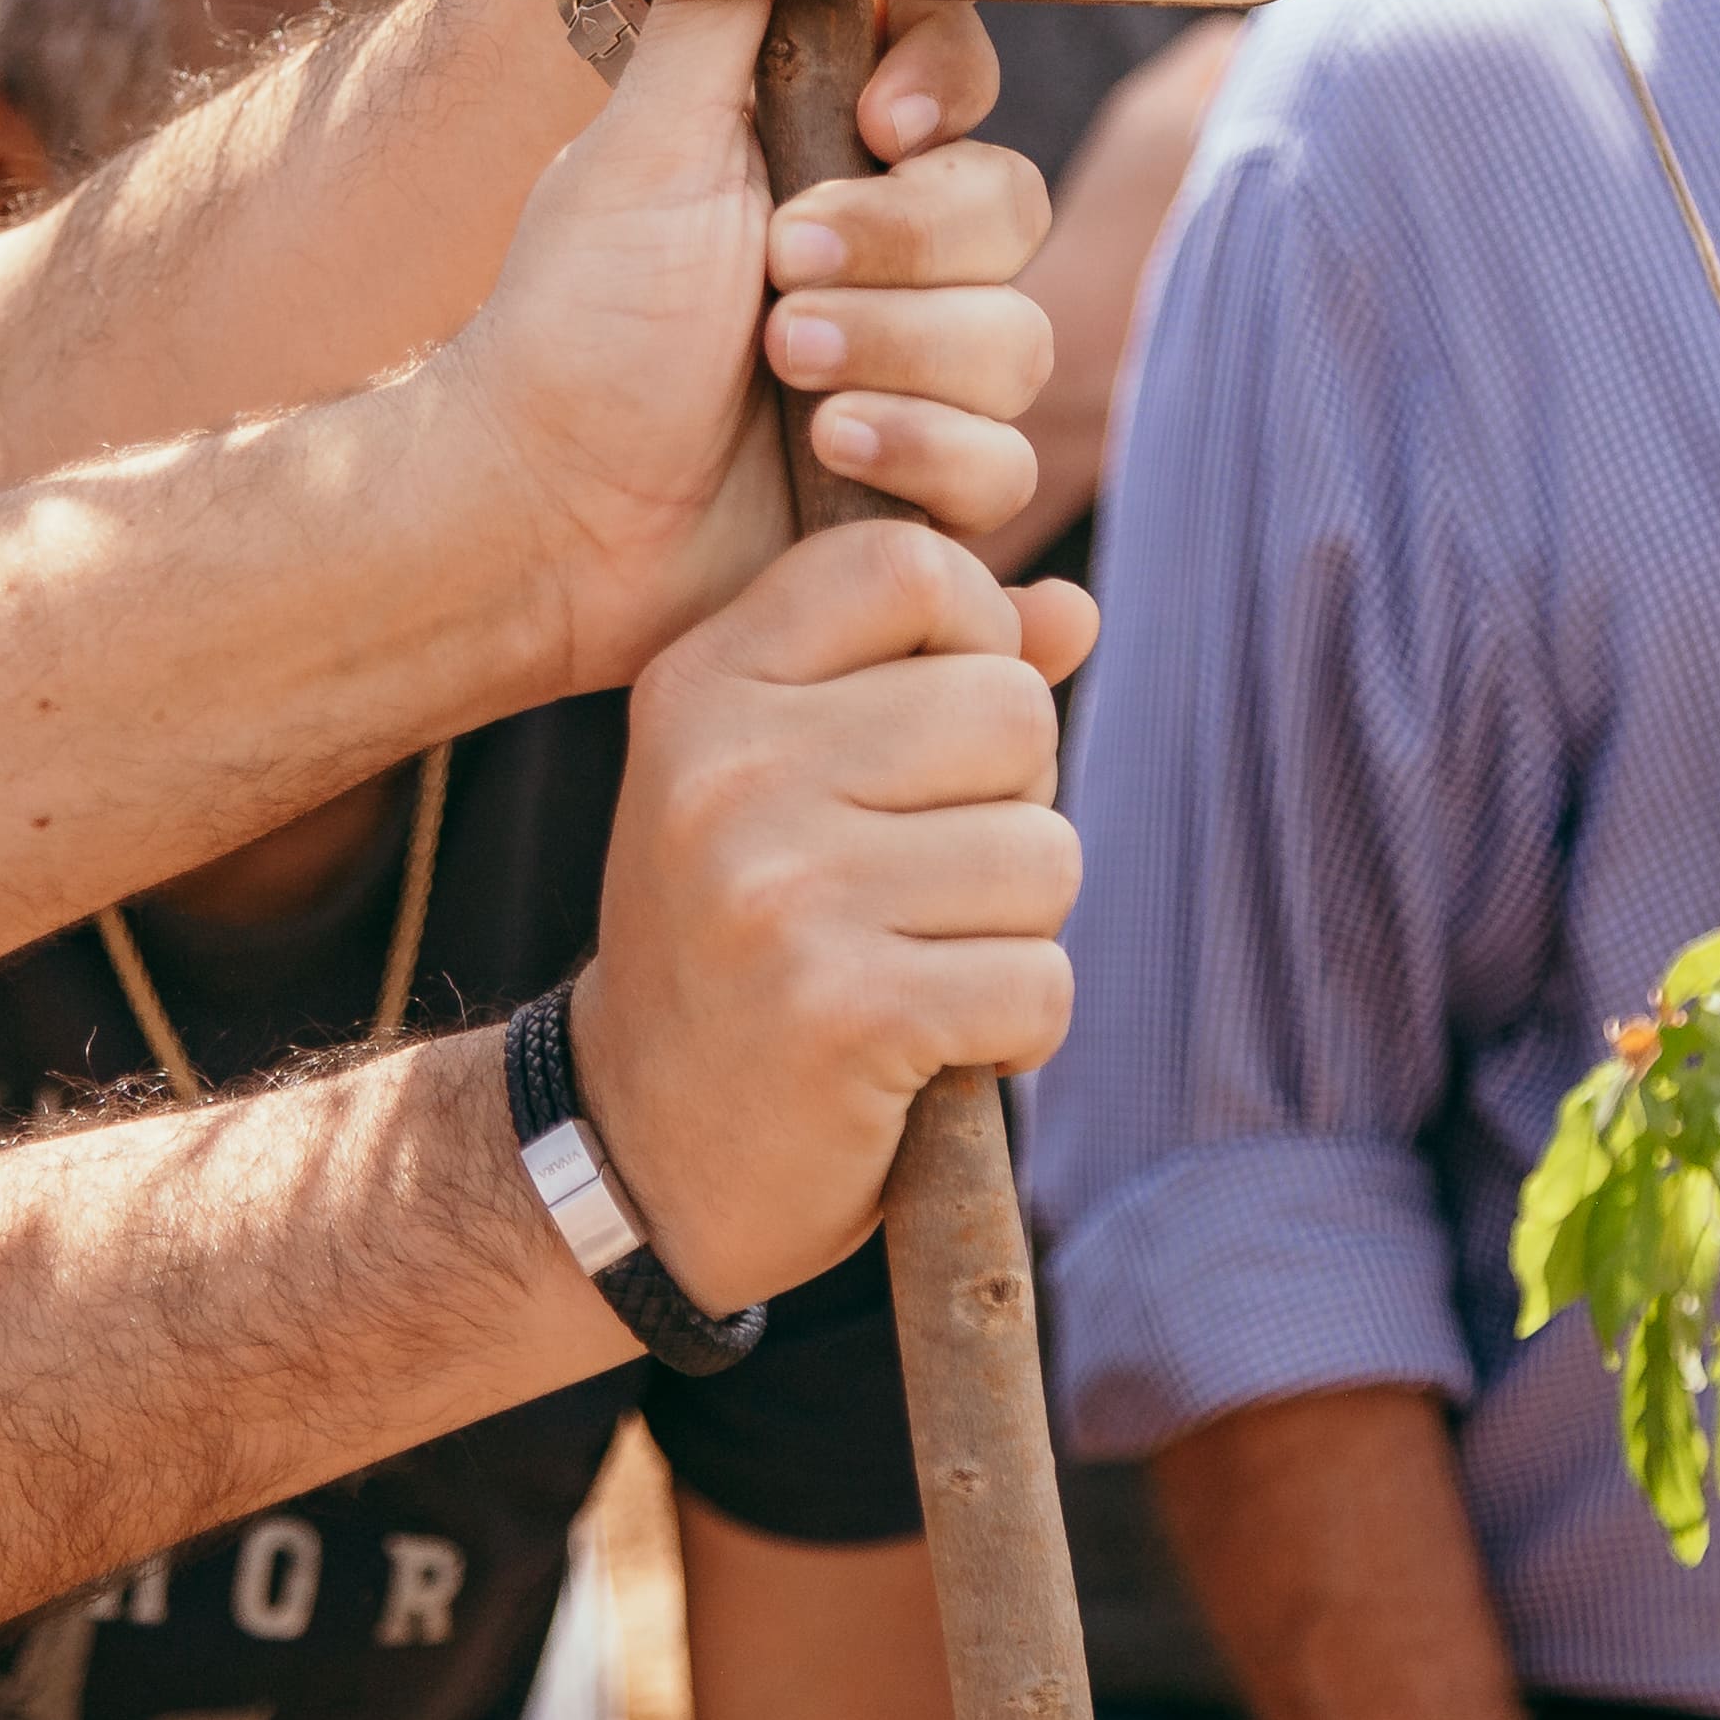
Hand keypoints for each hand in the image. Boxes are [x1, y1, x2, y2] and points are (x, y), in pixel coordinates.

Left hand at [442, 0, 1048, 693]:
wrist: (546, 515)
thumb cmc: (574, 325)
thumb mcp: (639, 147)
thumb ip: (715, 9)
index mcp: (824, 152)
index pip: (956, 73)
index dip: (944, 83)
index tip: (880, 120)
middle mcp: (887, 254)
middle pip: (1010, 204)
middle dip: (901, 242)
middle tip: (781, 271)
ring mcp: (916, 371)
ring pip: (1017, 338)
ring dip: (901, 352)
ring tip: (787, 374)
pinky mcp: (928, 484)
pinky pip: (1007, 459)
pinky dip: (924, 452)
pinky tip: (836, 456)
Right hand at [569, 520, 1095, 1305]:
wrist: (642, 1153)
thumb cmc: (743, 943)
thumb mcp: (789, 780)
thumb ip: (925, 679)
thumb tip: (1078, 612)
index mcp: (702, 684)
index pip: (909, 565)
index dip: (975, 639)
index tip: (937, 734)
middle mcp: (726, 773)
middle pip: (1011, 710)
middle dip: (1010, 805)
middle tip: (922, 883)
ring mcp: (779, 893)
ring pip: (1045, 854)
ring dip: (1015, 931)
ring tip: (915, 965)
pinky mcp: (842, 1013)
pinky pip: (1039, 982)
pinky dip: (1016, 1030)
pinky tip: (929, 1046)